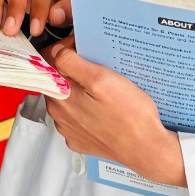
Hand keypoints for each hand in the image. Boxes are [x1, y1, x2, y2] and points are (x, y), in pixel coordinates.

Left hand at [42, 37, 185, 187]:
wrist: (146, 148)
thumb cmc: (129, 115)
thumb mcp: (101, 78)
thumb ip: (72, 63)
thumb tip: (55, 52)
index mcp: (59, 96)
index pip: (48, 64)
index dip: (64, 50)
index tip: (79, 48)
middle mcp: (59, 115)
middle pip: (58, 82)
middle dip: (73, 71)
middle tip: (97, 68)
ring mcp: (69, 129)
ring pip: (68, 99)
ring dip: (80, 91)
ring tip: (103, 90)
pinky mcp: (80, 140)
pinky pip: (78, 117)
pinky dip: (87, 109)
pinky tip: (103, 107)